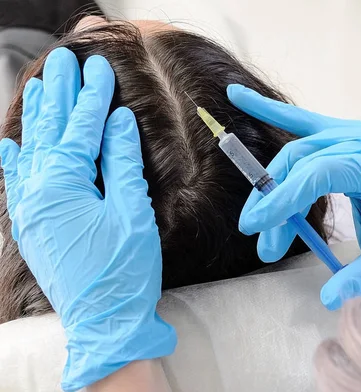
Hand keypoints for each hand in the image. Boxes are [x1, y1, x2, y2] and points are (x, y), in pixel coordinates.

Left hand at [0, 48, 175, 390]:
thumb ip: (120, 162)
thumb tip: (116, 121)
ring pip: (30, 150)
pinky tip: (11, 144)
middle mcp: (38, 191)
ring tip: (39, 85)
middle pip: (50, 131)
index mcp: (65, 185)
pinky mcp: (31, 226)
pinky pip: (17, 183)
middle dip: (60, 93)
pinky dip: (15, 160)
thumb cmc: (124, 270)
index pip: (81, 128)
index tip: (100, 67)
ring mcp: (30, 209)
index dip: (92, 96)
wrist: (104, 321)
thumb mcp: (131, 212)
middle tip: (66, 60)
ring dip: (36, 117)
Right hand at [228, 84, 360, 310]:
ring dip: (271, 185)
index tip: (258, 225)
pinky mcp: (341, 132)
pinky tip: (237, 95)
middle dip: (276, 202)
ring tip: (255, 221)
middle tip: (262, 244)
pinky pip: (301, 121)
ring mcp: (354, 131)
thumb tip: (329, 298)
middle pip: (304, 161)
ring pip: (297, 148)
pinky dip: (269, 111)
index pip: (323, 172)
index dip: (286, 196)